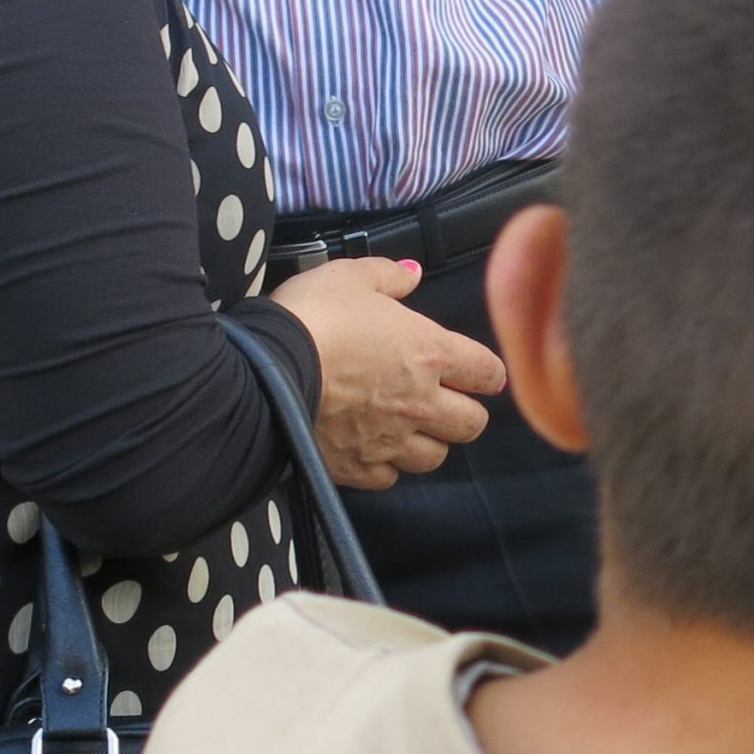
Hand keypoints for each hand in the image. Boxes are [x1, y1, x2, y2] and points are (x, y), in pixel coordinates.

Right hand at [271, 258, 508, 489]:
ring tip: (410, 428)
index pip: (487, 372)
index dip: (487, 372)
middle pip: (472, 424)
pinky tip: (374, 450)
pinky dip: (386, 467)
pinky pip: (388, 479)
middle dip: (465, 413)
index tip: (479, 372)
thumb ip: (388, 275)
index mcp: (430, 352)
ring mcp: (389, 440)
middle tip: (446, 401)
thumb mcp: (350, 276)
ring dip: (428, 442)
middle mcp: (420, 402)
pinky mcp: (355, 467)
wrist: (265, 370)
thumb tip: (412, 274)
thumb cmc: (313, 315)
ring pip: (434, 457)